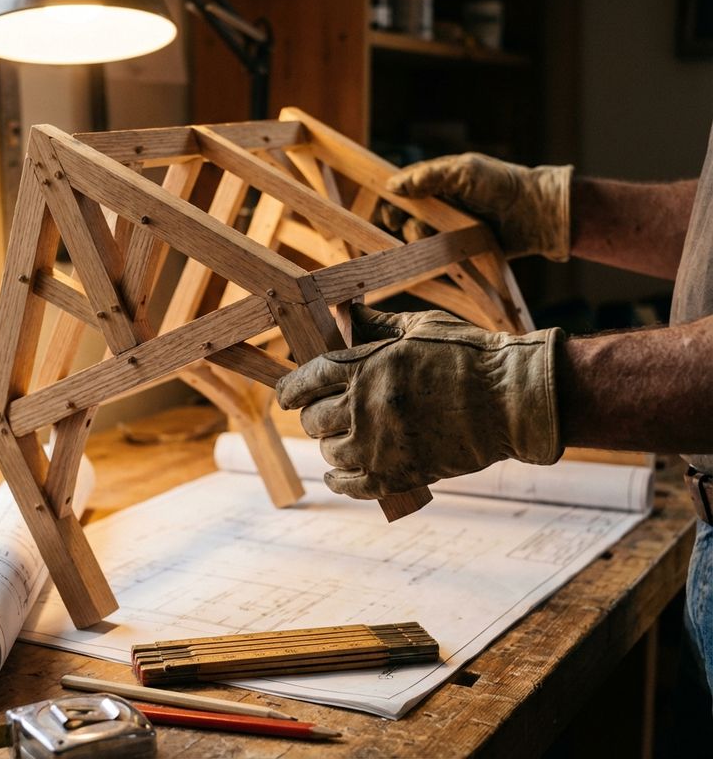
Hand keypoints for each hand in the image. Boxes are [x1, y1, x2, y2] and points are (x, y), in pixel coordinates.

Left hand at [275, 306, 564, 499]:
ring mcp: (378, 445)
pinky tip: (338, 473)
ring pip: (329, 452)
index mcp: (364, 366)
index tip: (288, 395)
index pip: (303, 382)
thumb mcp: (419, 327)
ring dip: (332, 445)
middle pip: (312, 420)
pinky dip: (338, 480)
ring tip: (346, 437)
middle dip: (314, 415)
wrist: (512, 400)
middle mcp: (364, 407)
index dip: (289, 391)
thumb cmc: (469, 356)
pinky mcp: (397, 475)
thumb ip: (375, 325)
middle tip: (326, 413)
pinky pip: (349, 485)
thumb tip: (345, 316)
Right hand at [378, 152, 572, 261]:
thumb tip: (392, 185)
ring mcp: (447, 227)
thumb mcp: (464, 171)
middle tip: (403, 225)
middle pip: (404, 215)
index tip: (388, 212)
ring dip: (417, 236)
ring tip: (430, 235)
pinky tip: (439, 250)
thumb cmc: (501, 183)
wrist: (534, 212)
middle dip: (399, 221)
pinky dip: (431, 253)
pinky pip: (434, 254)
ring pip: (416, 235)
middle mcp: (439, 204)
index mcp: (437, 182)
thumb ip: (429, 176)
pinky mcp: (457, 248)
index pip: (401, 189)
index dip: (389, 201)